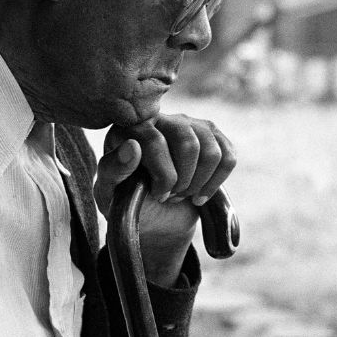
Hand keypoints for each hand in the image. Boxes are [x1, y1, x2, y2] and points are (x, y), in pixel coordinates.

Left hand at [94, 113, 236, 284]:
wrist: (152, 218)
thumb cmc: (126, 202)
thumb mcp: (109, 192)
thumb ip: (114, 169)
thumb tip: (132, 146)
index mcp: (130, 128)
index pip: (155, 141)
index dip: (163, 175)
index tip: (156, 194)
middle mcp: (160, 119)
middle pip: (188, 144)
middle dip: (183, 180)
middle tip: (169, 196)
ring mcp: (188, 125)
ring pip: (210, 151)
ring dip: (198, 182)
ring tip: (182, 194)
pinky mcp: (211, 137)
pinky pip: (228, 156)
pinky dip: (216, 182)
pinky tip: (200, 193)